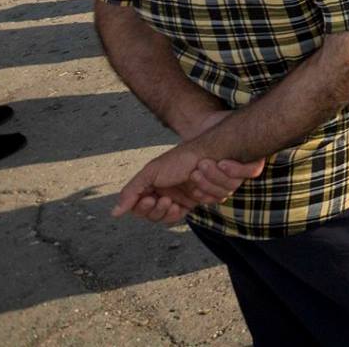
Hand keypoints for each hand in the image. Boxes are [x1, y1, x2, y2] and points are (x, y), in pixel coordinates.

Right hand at [113, 141, 264, 226]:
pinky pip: (231, 187)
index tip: (153, 200)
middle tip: (169, 195)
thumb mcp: (153, 171)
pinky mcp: (234, 180)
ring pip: (212, 198)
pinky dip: (226, 174)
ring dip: (206, 181)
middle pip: (180, 215)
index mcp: (172, 197)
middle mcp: (191, 197)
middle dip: (175, 202)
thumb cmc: (181, 155)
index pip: (160, 216)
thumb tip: (114, 213)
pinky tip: (220, 163)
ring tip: (200, 166)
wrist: (209, 133)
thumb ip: (133, 191)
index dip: (156, 212)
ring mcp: (212, 190)